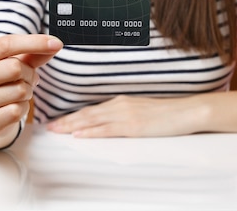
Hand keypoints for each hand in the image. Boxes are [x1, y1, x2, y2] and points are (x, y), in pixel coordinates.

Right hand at [0, 34, 62, 138]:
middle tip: (27, 78)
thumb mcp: (14, 62)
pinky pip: (17, 111)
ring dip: (27, 92)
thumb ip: (33, 52)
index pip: (6, 44)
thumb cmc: (3, 81)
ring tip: (18, 93)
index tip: (57, 43)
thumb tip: (55, 44)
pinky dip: (23, 108)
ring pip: (19, 91)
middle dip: (30, 73)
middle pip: (15, 68)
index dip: (34, 42)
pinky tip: (13, 107)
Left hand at [46, 95, 204, 137]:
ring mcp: (126, 115)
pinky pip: (107, 130)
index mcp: (122, 102)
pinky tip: (79, 134)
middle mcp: (120, 105)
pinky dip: (90, 132)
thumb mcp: (143, 111)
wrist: (187, 111)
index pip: (92, 110)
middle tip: (49, 126)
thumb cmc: (168, 114)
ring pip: (92, 120)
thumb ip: (126, 116)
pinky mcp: (133, 126)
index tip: (59, 120)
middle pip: (87, 114)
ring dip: (72, 125)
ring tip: (56, 130)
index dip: (74, 116)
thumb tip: (112, 123)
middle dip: (66, 120)